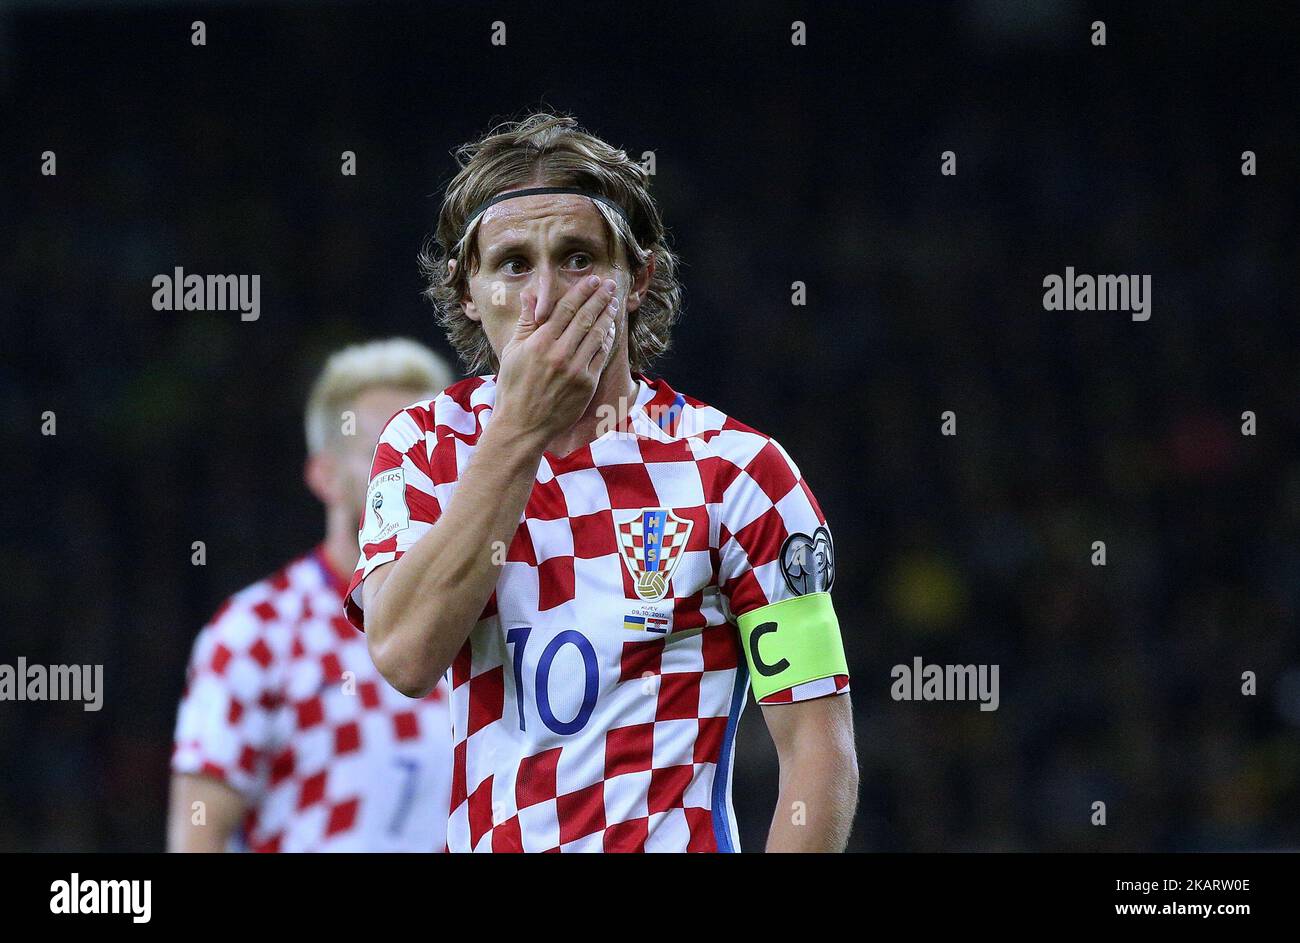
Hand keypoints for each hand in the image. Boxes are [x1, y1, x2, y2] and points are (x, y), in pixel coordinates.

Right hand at [492, 274, 618, 444]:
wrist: (522, 425)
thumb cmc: (513, 387)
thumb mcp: (513, 351)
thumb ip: (526, 322)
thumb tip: (531, 295)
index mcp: (540, 343)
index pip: (566, 309)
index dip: (582, 292)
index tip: (593, 280)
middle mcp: (560, 354)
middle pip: (586, 318)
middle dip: (600, 298)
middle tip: (611, 285)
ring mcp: (576, 370)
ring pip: (597, 335)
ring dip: (608, 316)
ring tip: (614, 303)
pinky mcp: (587, 385)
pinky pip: (601, 356)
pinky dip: (607, 340)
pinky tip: (610, 329)